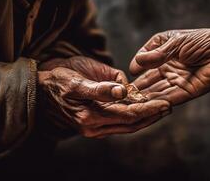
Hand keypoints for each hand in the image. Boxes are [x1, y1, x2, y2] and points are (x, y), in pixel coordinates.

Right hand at [38, 57, 169, 137]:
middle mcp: (95, 126)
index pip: (128, 116)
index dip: (148, 110)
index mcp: (91, 116)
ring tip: (161, 108)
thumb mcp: (76, 81)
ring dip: (145, 118)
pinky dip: (134, 117)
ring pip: (127, 125)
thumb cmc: (58, 81)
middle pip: (131, 124)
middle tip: (169, 106)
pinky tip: (143, 109)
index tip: (166, 104)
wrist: (41, 90)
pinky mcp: (95, 123)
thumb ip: (99, 88)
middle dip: (151, 115)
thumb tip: (123, 91)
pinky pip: (120, 122)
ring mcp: (95, 127)